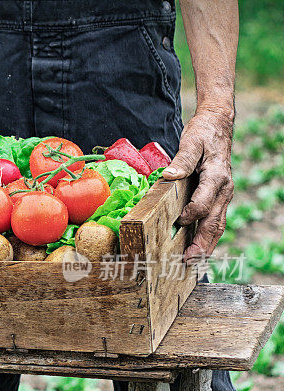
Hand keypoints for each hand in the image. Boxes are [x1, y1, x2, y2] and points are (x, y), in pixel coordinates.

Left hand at [162, 108, 234, 261]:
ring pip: (217, 225)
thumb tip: (170, 175)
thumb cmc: (203, 134)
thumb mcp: (192, 142)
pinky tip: (197, 248)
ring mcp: (222, 195)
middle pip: (214, 222)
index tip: (178, 222)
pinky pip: (214, 220)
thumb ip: (182, 160)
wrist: (218, 126)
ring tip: (194, 262)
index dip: (191, 214)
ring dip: (206, 245)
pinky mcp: (218, 197)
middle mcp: (223, 190)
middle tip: (189, 260)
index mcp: (216, 177)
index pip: (204, 202)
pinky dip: (207, 236)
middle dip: (202, 243)